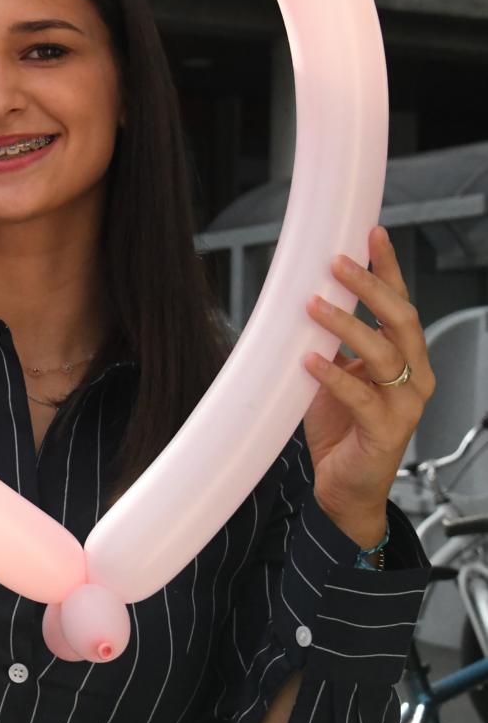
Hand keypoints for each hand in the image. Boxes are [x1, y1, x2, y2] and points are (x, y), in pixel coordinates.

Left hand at [303, 227, 434, 547]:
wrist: (345, 488)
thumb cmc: (342, 429)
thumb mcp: (335, 375)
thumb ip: (332, 342)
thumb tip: (309, 299)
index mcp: (406, 357)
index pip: (400, 303)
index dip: (388, 268)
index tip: (371, 234)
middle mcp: (415, 376)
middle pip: (400, 320)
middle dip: (370, 286)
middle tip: (337, 262)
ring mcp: (406, 404)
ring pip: (384, 353)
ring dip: (347, 324)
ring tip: (313, 304)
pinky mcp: (387, 431)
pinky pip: (362, 396)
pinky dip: (334, 376)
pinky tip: (308, 360)